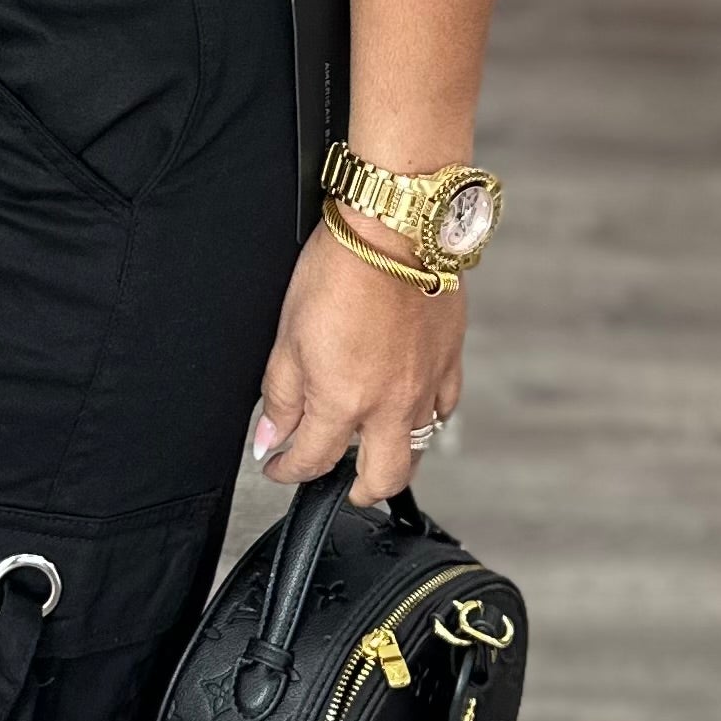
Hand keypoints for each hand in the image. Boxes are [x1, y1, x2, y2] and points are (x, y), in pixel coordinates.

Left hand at [249, 221, 463, 507]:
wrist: (396, 229)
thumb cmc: (341, 270)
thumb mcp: (288, 335)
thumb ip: (281, 396)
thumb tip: (270, 437)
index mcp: (342, 402)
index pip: (312, 461)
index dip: (287, 471)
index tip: (277, 465)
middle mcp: (390, 405)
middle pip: (381, 479)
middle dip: (356, 491)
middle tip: (340, 485)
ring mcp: (425, 386)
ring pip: (418, 448)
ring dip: (393, 458)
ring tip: (373, 450)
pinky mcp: (450, 361)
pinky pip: (443, 409)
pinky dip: (426, 420)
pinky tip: (413, 411)